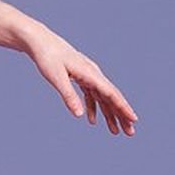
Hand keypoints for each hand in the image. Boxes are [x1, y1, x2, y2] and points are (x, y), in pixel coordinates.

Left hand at [23, 25, 137, 135]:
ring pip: (103, 98)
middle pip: (111, 97)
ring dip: (109, 115)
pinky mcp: (80, 77)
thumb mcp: (56, 78)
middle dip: (121, 115)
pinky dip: (93, 107)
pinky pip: (91, 95)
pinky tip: (92, 121)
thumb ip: (69, 96)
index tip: (133, 119)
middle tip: (130, 133)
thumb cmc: (47, 57)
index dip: (123, 107)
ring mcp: (88, 75)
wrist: (40, 41)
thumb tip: (79, 115)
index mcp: (90, 73)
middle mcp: (93, 74)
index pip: (111, 93)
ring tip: (115, 132)